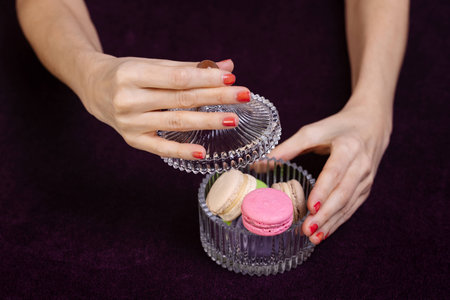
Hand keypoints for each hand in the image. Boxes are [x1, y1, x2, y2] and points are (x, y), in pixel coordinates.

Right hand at [79, 55, 249, 158]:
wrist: (94, 88)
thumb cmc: (128, 73)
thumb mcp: (154, 65)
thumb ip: (189, 68)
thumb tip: (227, 67)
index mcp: (132, 74)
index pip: (177, 78)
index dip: (206, 78)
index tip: (231, 77)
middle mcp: (128, 100)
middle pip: (181, 100)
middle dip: (216, 97)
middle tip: (243, 95)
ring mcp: (129, 123)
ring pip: (175, 123)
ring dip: (207, 121)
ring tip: (233, 119)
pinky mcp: (132, 140)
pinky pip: (160, 148)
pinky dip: (182, 150)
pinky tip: (202, 152)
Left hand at [267, 98, 391, 243]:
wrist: (371, 126)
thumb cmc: (337, 128)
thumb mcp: (313, 131)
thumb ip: (288, 148)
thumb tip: (259, 164)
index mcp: (348, 148)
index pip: (335, 172)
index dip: (323, 190)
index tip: (311, 207)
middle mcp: (360, 165)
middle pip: (343, 193)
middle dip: (325, 214)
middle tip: (307, 229)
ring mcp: (366, 179)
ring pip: (348, 205)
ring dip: (331, 223)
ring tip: (313, 237)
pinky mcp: (366, 189)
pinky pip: (352, 208)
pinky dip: (338, 222)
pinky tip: (324, 233)